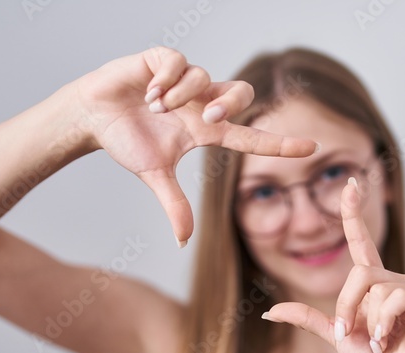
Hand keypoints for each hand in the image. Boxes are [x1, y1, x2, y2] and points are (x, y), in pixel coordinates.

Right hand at [72, 47, 317, 245]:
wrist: (92, 116)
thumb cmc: (127, 142)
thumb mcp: (154, 175)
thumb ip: (174, 204)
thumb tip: (184, 241)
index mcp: (205, 129)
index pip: (250, 137)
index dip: (279, 144)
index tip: (311, 149)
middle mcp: (202, 101)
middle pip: (241, 93)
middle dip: (229, 104)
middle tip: (209, 118)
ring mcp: (185, 79)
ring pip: (204, 77)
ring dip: (181, 96)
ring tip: (155, 107)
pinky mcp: (163, 59)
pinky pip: (178, 62)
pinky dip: (165, 80)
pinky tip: (147, 93)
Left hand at [262, 178, 404, 352]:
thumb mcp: (335, 336)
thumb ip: (308, 319)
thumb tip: (268, 310)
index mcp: (374, 285)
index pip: (362, 242)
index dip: (354, 213)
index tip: (351, 183)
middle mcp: (396, 281)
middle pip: (360, 272)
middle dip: (347, 307)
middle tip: (351, 335)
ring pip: (377, 287)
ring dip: (369, 322)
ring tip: (379, 343)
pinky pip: (396, 297)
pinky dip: (384, 323)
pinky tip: (389, 342)